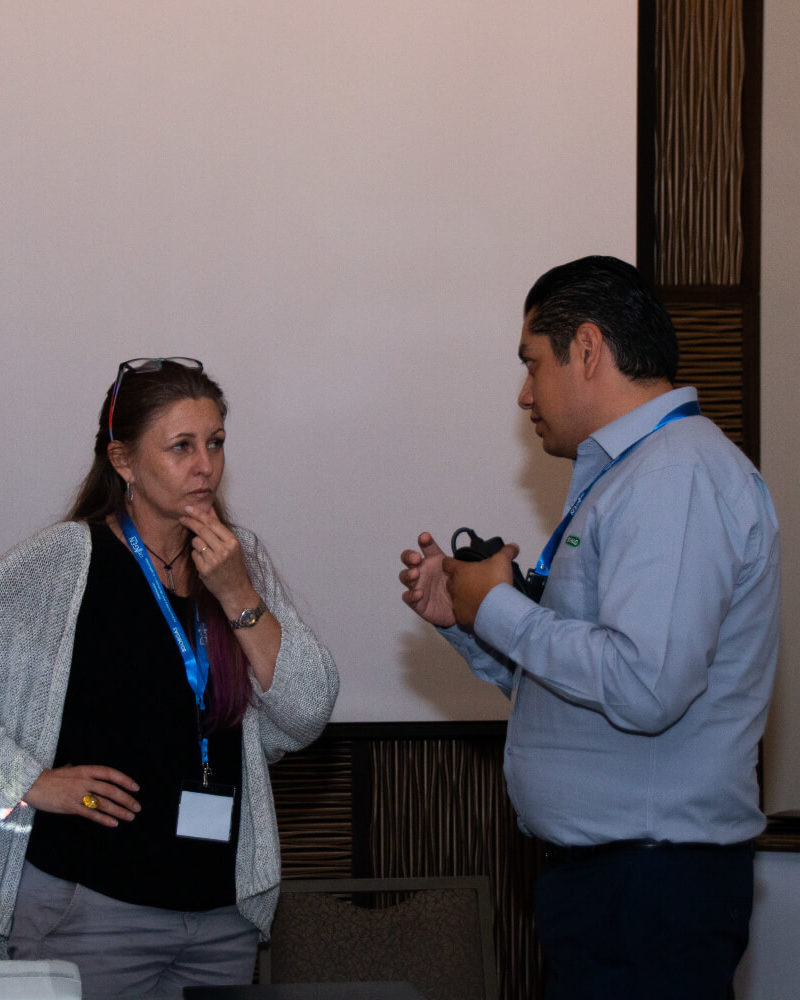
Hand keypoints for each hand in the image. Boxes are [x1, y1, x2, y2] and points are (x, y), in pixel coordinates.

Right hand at [24, 764, 140, 827]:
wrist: (32, 785)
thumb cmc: (50, 778)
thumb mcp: (68, 770)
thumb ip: (77, 771)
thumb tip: (76, 767)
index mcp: (86, 770)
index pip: (110, 773)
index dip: (125, 780)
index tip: (136, 788)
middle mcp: (85, 781)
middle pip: (111, 790)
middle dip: (126, 799)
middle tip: (137, 807)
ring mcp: (78, 794)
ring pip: (104, 803)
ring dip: (119, 811)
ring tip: (130, 817)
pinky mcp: (71, 807)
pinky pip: (91, 814)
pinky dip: (103, 819)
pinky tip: (114, 823)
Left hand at [181, 505, 253, 608]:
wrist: (235, 590)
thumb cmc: (233, 566)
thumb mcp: (232, 546)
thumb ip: (220, 528)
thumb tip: (210, 510)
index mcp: (232, 542)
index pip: (212, 523)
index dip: (199, 514)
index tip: (188, 508)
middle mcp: (224, 550)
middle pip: (202, 530)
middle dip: (190, 522)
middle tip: (182, 518)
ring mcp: (214, 560)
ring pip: (196, 542)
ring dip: (196, 543)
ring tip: (205, 550)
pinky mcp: (205, 569)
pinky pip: (194, 555)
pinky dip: (196, 555)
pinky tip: (204, 561)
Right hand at [399, 533, 456, 626]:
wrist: (459, 610)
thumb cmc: (457, 587)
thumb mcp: (462, 573)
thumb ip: (464, 564)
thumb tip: (482, 554)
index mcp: (434, 560)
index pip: (427, 546)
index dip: (424, 540)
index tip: (425, 537)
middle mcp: (423, 570)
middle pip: (408, 558)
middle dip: (410, 556)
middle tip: (416, 558)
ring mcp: (418, 585)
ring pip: (405, 576)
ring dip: (408, 574)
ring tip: (415, 574)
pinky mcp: (416, 601)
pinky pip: (408, 597)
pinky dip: (411, 595)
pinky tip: (418, 594)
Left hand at [441, 543, 518, 628]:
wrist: (498, 609)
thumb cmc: (495, 584)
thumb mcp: (502, 561)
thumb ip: (506, 551)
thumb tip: (512, 547)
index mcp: (459, 571)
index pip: (446, 563)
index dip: (451, 562)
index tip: (458, 563)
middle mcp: (454, 587)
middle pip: (450, 580)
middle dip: (459, 580)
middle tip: (473, 580)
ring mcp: (456, 603)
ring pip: (455, 597)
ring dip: (463, 595)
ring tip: (478, 595)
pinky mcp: (461, 617)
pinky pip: (461, 613)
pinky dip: (468, 611)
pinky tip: (479, 609)